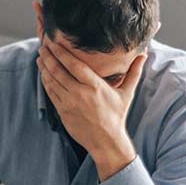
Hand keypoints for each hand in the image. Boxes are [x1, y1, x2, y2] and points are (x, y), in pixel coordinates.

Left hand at [37, 38, 145, 179]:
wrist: (106, 141)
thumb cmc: (117, 116)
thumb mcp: (127, 93)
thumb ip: (134, 72)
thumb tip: (144, 54)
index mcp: (95, 86)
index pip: (74, 65)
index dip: (61, 53)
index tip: (53, 43)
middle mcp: (80, 93)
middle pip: (59, 71)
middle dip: (49, 57)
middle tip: (42, 46)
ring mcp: (69, 103)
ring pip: (52, 81)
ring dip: (44, 68)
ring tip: (40, 57)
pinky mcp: (63, 112)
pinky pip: (51, 93)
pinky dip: (46, 82)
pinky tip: (43, 74)